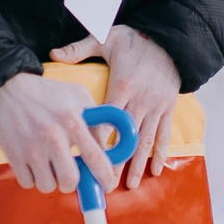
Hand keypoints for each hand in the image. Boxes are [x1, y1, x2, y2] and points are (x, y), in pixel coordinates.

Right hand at [0, 70, 117, 194]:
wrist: (5, 87)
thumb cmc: (46, 93)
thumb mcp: (78, 96)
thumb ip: (97, 120)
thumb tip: (109, 148)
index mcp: (72, 121)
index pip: (96, 158)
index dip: (104, 177)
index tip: (106, 185)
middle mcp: (53, 137)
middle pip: (69, 181)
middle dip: (72, 183)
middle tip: (70, 174)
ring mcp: (31, 147)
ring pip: (47, 186)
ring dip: (51, 181)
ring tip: (49, 166)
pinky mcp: (13, 154)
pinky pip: (27, 183)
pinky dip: (32, 178)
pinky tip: (33, 164)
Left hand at [48, 25, 182, 187]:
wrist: (171, 39)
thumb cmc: (135, 40)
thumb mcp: (106, 38)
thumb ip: (79, 48)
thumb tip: (53, 53)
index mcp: (123, 85)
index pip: (109, 119)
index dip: (99, 141)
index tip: (89, 160)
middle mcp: (140, 100)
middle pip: (126, 137)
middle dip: (116, 162)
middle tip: (106, 183)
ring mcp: (156, 107)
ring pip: (146, 141)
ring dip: (137, 164)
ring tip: (129, 184)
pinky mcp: (167, 109)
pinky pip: (164, 135)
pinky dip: (161, 154)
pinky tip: (155, 170)